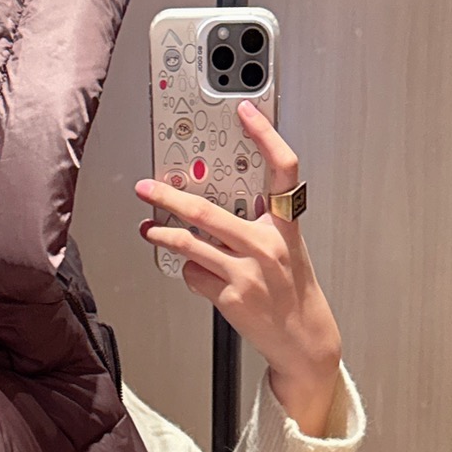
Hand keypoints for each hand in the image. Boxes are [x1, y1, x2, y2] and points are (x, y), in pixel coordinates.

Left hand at [135, 100, 343, 437]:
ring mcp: (247, 273)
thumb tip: (220, 202)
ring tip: (148, 229)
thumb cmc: (293, 291)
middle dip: (169, 197)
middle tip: (148, 187)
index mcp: (285, 227)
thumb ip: (261, 223)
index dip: (266, 135)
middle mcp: (267, 246)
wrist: (304, 339)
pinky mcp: (231, 298)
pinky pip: (195, 274)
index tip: (245, 111)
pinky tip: (195, 273)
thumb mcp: (287, 249)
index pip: (283, 170)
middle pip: (208, 212)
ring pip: (190, 244)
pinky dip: (189, 271)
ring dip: (162, 234)